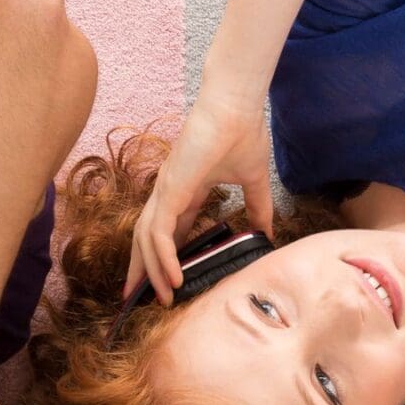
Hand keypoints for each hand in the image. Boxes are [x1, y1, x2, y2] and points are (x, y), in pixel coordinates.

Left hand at [122, 85, 274, 301]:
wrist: (236, 105)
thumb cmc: (243, 132)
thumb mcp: (254, 180)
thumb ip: (258, 207)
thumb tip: (267, 232)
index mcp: (185, 191)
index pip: (168, 231)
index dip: (166, 257)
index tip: (167, 282)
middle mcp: (169, 193)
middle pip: (146, 239)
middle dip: (141, 270)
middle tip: (138, 299)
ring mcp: (166, 191)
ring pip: (147, 240)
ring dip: (149, 272)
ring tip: (156, 299)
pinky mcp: (171, 189)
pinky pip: (159, 232)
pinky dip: (163, 258)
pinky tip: (172, 279)